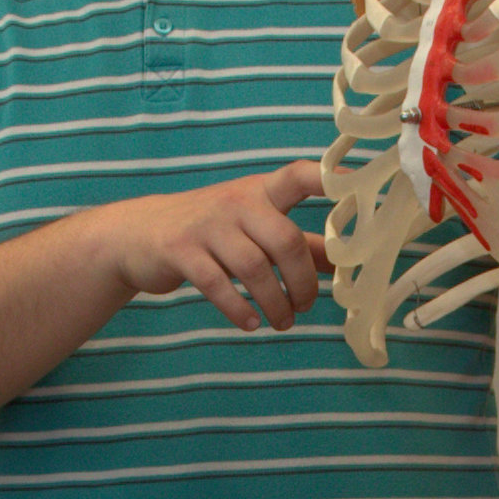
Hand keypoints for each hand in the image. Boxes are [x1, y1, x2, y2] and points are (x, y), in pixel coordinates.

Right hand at [112, 163, 332, 332]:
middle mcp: (237, 201)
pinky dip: (237, 309)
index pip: (300, 176)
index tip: (359, 187)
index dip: (329, 179)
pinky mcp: (180, 250)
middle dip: (302, 281)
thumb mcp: (255, 227)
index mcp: (262, 192)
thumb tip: (344, 263)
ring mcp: (207, 225)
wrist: (139, 233)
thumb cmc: (212, 230)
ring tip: (282, 322)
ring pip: (253, 267)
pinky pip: (216, 284)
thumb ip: (299, 244)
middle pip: (284, 239)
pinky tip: (249, 323)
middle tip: (306, 307)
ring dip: (274, 303)